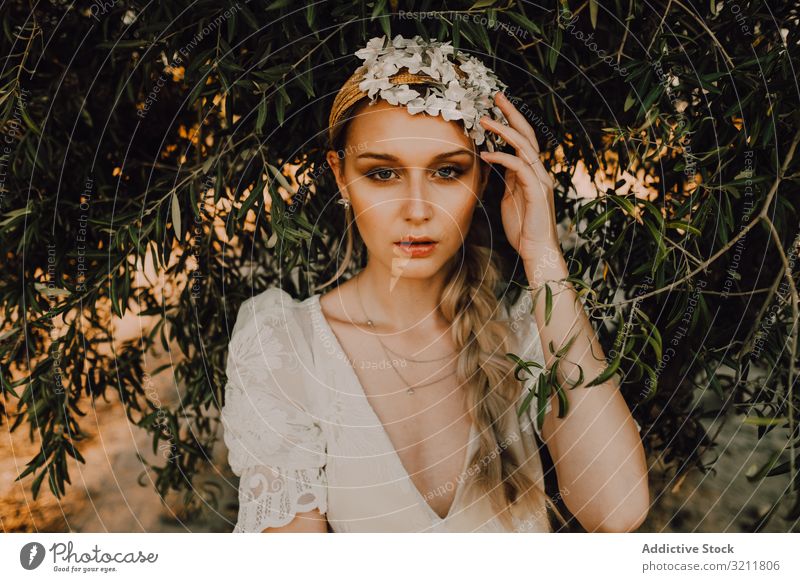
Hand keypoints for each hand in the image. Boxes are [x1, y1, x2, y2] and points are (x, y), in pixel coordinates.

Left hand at [479, 92, 559, 261]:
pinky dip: (502, 157)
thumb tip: (496, 163)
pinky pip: (520, 167)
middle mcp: (540, 171)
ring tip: (484, 120)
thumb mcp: (511, 198)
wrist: (537, 251)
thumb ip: (508, 179)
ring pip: (524, 146)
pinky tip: (486, 153)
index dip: (511, 121)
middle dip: (512, 113)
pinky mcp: (537, 191)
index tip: (496, 105)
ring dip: (504, 130)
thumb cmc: (523, 228)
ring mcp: (541, 180)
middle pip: (527, 134)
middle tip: (496, 96)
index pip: (523, 139)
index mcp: (533, 172)